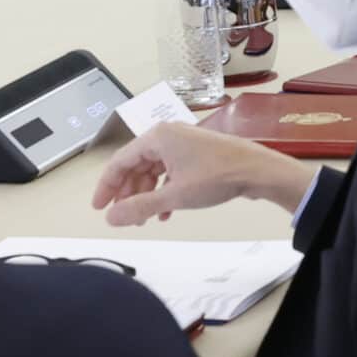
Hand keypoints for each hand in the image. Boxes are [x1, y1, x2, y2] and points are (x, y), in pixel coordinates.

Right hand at [92, 122, 313, 224]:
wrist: (256, 170)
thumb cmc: (216, 176)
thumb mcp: (174, 195)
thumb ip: (139, 207)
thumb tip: (111, 218)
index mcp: (156, 137)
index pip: (120, 161)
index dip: (106, 186)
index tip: (99, 208)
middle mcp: (166, 136)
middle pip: (135, 165)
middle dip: (128, 194)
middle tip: (124, 218)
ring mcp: (182, 144)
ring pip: (153, 170)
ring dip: (146, 195)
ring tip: (145, 220)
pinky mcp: (195, 153)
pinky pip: (169, 172)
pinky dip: (163, 191)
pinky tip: (165, 213)